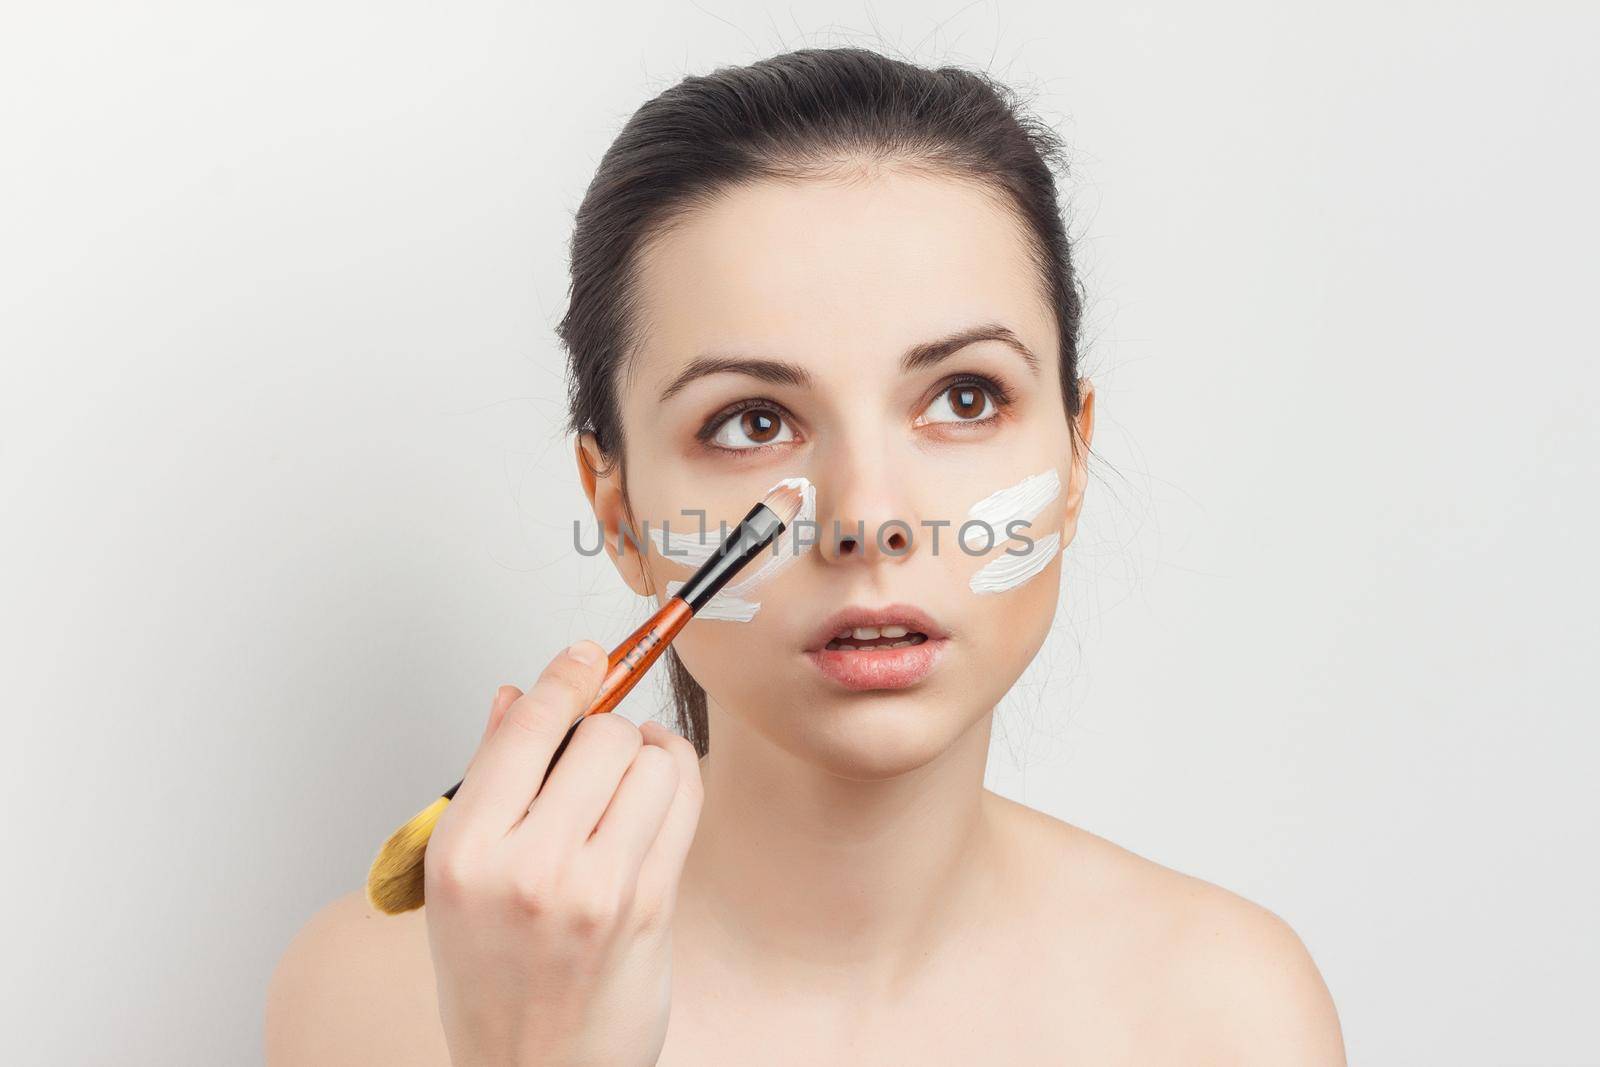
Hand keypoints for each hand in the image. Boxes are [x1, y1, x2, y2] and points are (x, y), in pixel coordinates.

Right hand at [423, 641, 703, 1065]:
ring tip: (628, 775)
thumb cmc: (493, 980)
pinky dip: (677, 779)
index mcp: (465, 852)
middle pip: (601, 736)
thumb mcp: (457, 882)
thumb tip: (515, 698)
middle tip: (596, 751)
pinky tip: (657, 792)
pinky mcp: (650, 906)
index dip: (566, 677)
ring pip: (651, 761)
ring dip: (647, 754)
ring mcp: (596, 889)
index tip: (587, 656)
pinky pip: (683, 802)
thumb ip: (487, 781)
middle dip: (605, 729)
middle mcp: (528, 867)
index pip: (526, 728)